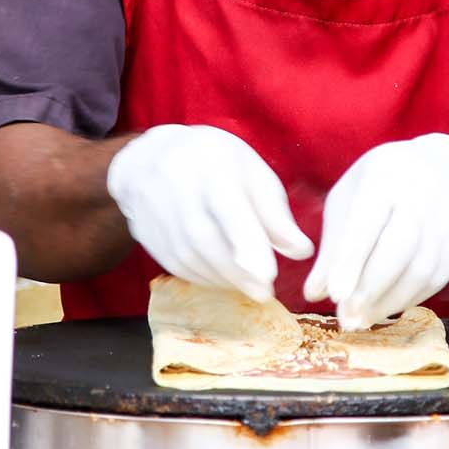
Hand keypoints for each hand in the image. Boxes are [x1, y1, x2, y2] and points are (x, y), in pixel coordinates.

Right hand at [107, 124, 313, 301]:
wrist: (150, 157)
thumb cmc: (216, 163)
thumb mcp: (252, 172)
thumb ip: (275, 213)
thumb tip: (302, 252)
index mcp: (211, 165)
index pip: (228, 207)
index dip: (247, 242)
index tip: (269, 274)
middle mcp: (176, 186)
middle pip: (204, 237)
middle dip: (237, 271)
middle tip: (265, 291)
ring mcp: (155, 210)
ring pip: (188, 255)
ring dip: (222, 278)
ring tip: (249, 286)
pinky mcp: (146, 233)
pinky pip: (175, 263)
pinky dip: (203, 277)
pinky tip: (223, 278)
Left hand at [303, 134, 448, 329]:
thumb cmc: (387, 183)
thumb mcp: (352, 197)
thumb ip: (333, 245)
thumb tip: (313, 293)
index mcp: (386, 178)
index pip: (367, 222)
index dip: (350, 259)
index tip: (333, 294)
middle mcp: (422, 197)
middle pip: (398, 249)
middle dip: (370, 288)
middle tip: (345, 317)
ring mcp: (447, 222)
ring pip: (419, 270)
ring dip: (387, 301)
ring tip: (359, 320)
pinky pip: (435, 280)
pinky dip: (407, 300)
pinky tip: (384, 309)